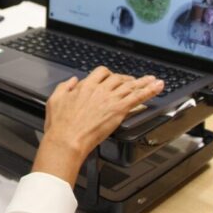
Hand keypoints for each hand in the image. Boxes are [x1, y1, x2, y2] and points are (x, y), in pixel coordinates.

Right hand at [32, 66, 163, 185]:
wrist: (67, 140)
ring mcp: (111, 99)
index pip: (101, 73)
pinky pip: (138, 97)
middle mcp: (100, 90)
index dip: (108, 75)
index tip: (111, 78)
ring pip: (131, 86)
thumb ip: (65, 86)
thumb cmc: (60, 125)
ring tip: (154, 80)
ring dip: (144, 82)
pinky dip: (150, 90)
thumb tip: (73, 80)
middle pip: (118, 78)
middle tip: (134, 82)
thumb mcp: (55, 99)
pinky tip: (158, 87)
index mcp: (85, 85)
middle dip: (127, 79)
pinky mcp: (119, 110)